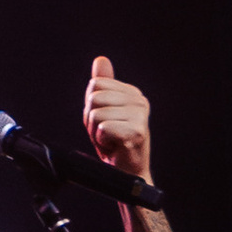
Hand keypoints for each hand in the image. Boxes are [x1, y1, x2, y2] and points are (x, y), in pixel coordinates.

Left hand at [83, 54, 152, 177]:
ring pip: (95, 113)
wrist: (128, 173)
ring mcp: (140, 115)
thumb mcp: (104, 109)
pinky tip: (115, 147)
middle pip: (93, 97)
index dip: (91, 106)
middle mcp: (139, 100)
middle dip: (91, 119)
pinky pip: (102, 128)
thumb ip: (103, 84)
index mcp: (132, 93)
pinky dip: (102, 141)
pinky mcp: (137, 131)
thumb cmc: (115, 143)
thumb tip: (101, 59)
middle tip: (106, 133)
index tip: (104, 121)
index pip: (95, 85)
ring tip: (111, 140)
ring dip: (96, 132)